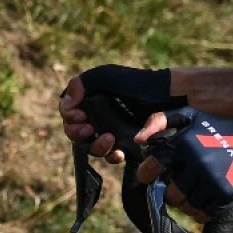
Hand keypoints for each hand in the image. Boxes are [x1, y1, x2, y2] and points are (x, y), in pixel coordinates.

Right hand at [59, 65, 184, 164]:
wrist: (165, 96)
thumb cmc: (136, 82)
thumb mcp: (105, 76)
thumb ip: (81, 84)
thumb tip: (67, 104)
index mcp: (90, 100)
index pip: (69, 115)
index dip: (70, 118)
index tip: (79, 116)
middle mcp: (98, 117)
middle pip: (76, 133)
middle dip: (78, 133)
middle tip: (88, 128)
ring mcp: (111, 131)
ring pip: (91, 147)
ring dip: (95, 146)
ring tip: (109, 138)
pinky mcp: (125, 144)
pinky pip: (112, 156)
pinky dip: (112, 156)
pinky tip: (118, 151)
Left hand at [137, 107, 232, 215]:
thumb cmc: (220, 129)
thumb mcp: (191, 116)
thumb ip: (159, 120)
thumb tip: (139, 140)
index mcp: (184, 142)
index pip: (150, 169)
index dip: (148, 174)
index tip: (154, 175)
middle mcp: (196, 162)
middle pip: (168, 194)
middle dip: (171, 191)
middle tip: (180, 183)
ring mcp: (211, 180)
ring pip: (185, 207)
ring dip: (187, 202)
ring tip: (195, 190)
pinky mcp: (225, 195)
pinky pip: (202, 215)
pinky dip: (201, 211)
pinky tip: (207, 198)